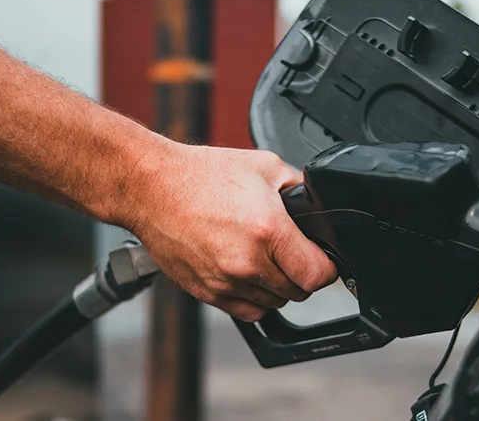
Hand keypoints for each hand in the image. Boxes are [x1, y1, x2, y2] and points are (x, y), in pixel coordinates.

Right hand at [122, 142, 337, 321]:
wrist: (152, 187)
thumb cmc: (202, 175)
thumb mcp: (264, 166)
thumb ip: (299, 190)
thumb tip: (317, 208)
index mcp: (269, 231)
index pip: (318, 274)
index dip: (326, 267)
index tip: (322, 259)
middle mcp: (248, 262)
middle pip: (298, 292)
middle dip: (301, 274)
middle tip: (291, 253)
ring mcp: (226, 281)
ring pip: (273, 304)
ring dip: (277, 287)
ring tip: (264, 259)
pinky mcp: (207, 293)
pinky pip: (247, 311)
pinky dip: (254, 298)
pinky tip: (248, 274)